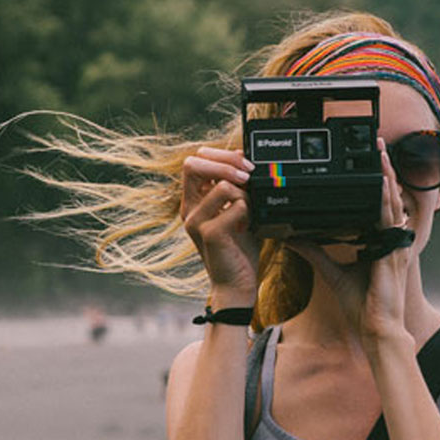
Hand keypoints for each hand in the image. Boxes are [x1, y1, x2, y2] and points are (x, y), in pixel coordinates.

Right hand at [181, 146, 259, 303]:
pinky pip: (235, 206)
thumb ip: (237, 185)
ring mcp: (195, 221)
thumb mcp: (238, 209)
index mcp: (194, 200)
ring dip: (245, 193)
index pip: (196, 159)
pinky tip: (248, 226)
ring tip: (250, 211)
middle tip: (249, 176)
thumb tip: (242, 157)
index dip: (221, 155)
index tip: (245, 164)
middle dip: (227, 163)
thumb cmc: (239, 247)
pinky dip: (248, 211)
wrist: (237, 283)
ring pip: (222, 185)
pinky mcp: (208, 234)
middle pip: (193, 163)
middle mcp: (189, 208)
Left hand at [288, 138, 412, 342]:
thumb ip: (313, 251)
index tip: (369, 160)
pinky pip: (390, 220)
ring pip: (391, 201)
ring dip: (386, 175)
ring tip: (380, 152)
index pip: (377, 204)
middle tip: (377, 142)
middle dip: (383, 168)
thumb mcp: (332, 272)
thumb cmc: (361, 307)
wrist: (376, 330)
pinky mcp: (393, 252)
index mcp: (379, 242)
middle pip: (387, 196)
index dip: (375, 181)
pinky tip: (382, 182)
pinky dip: (386, 200)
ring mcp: (395, 244)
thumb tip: (291, 235)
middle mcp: (390, 239)